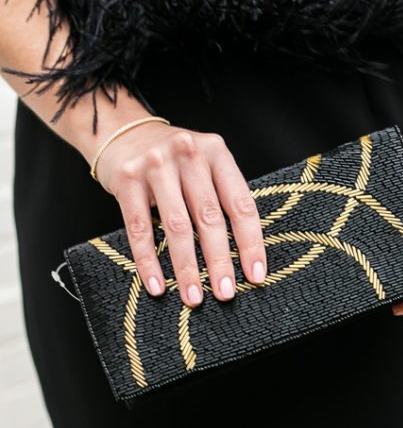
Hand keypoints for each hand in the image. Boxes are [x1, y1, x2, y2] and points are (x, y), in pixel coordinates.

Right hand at [90, 117, 266, 307]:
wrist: (122, 130)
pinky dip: (148, 261)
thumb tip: (242, 254)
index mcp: (216, 152)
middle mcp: (188, 154)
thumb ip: (221, 196)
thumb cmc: (173, 158)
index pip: (240, 204)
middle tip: (226, 293)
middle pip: (210, 218)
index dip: (251, 243)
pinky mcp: (127, 179)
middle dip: (219, 261)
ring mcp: (156, 165)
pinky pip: (139, 228)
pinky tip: (156, 285)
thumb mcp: (203, 164)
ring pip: (176, 226)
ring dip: (186, 268)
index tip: (255, 275)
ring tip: (194, 297)